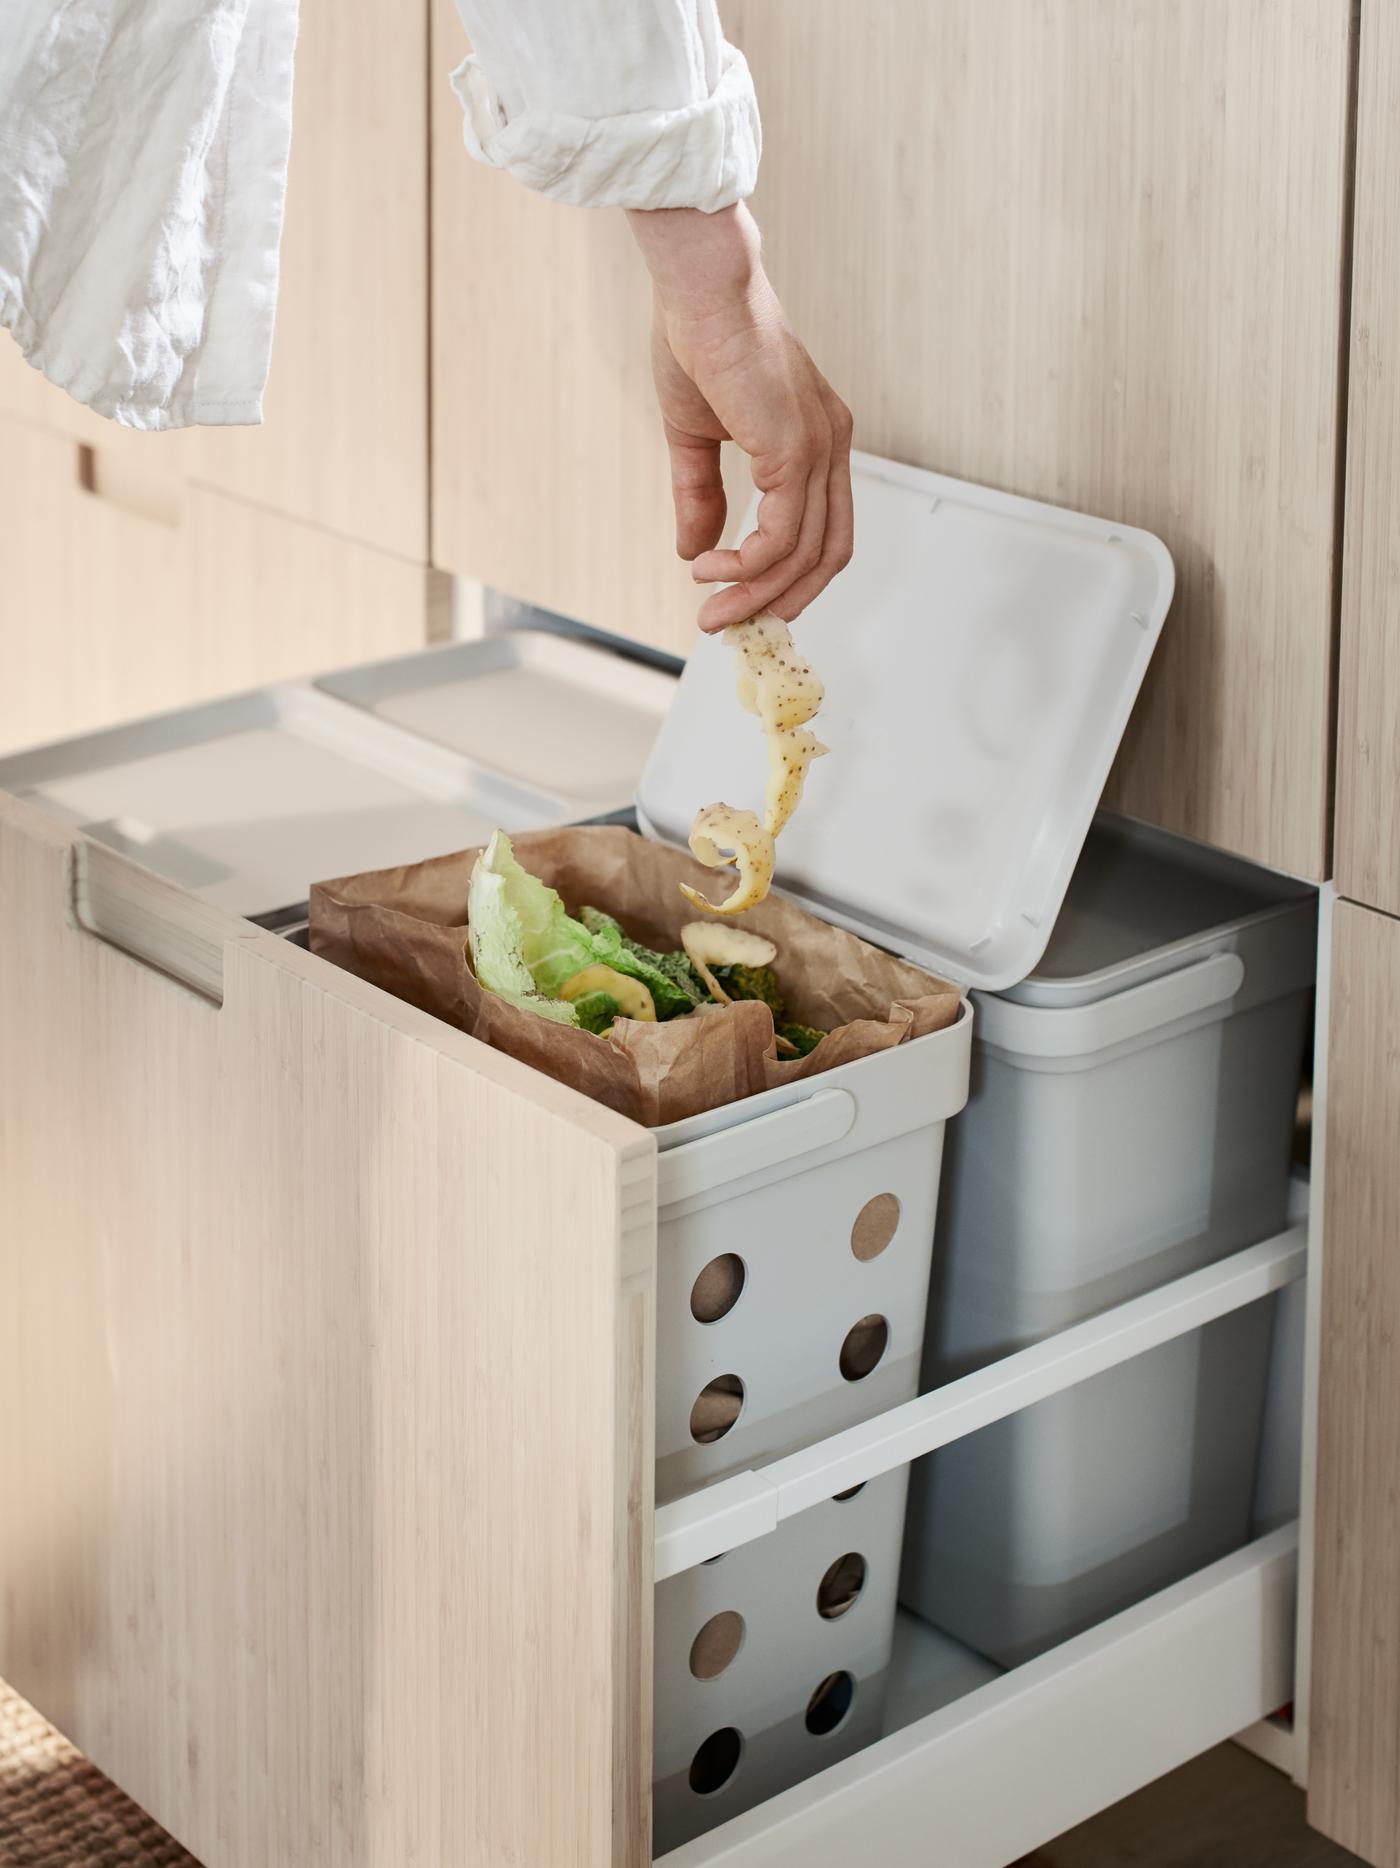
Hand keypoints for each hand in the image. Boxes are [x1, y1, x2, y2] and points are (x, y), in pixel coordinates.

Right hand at [627, 203, 852, 631]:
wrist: (698, 290)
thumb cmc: (699, 342)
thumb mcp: (696, 436)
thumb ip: (701, 495)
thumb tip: (695, 551)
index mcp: (819, 440)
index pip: (824, 530)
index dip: (788, 576)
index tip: (742, 600)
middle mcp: (832, 446)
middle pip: (826, 556)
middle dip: (778, 601)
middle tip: (726, 624)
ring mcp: (819, 449)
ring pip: (801, 555)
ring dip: (752, 593)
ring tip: (709, 608)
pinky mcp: (794, 451)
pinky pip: (779, 537)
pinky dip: (745, 566)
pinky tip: (708, 568)